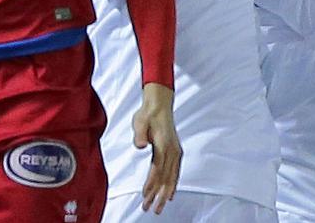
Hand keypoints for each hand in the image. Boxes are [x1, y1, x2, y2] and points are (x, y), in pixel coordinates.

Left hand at [132, 82, 181, 213]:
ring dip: (165, 193)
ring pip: (172, 177)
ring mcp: (175, 152)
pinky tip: (169, 194)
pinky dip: (172, 185)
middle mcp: (172, 150)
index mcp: (164, 145)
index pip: (157, 169)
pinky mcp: (175, 152)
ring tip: (159, 207)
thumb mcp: (139, 121)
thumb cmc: (147, 114)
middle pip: (166, 177)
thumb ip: (140, 134)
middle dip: (158, 195)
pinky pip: (175, 172)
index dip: (151, 184)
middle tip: (152, 209)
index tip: (145, 196)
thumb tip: (140, 145)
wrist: (159, 104)